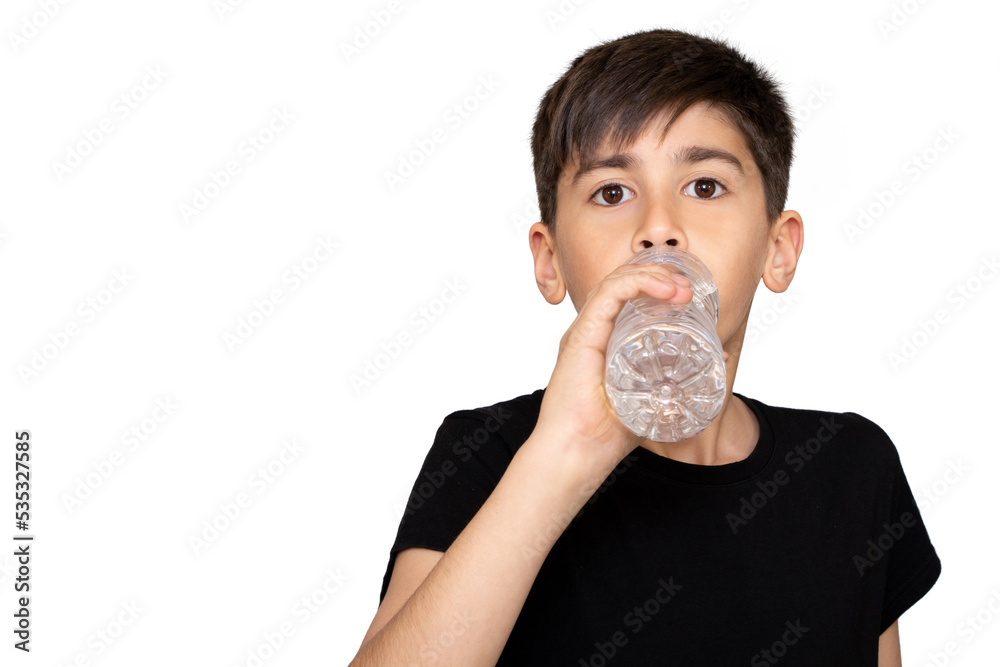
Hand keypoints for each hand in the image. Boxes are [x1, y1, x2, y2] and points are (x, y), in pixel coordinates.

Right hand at [534, 261, 698, 475]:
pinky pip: (608, 294)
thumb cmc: (606, 436)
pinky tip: (663, 287)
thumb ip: (681, 379)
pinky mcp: (581, 335)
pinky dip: (637, 282)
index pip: (627, 295)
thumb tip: (722, 359)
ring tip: (681, 286)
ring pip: (617, 281)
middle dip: (659, 274)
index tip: (689, 293)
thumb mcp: (654, 400)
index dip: (657, 283)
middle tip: (690, 287)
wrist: (577, 454)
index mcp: (604, 341)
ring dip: (653, 275)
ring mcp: (584, 331)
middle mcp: (592, 330)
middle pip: (623, 283)